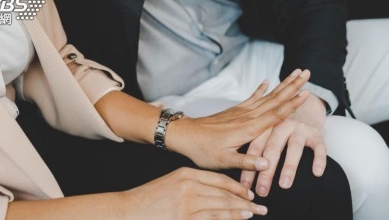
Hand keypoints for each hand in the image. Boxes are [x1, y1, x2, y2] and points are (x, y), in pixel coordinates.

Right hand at [123, 167, 266, 219]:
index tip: (249, 194)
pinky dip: (226, 219)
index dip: (237, 188)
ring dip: (240, 211)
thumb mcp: (171, 182)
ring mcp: (187, 204)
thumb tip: (216, 193)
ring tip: (254, 214)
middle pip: (224, 194)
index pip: (219, 180)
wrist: (127, 210)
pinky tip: (238, 219)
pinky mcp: (184, 218)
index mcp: (186, 174)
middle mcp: (189, 186)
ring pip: (221, 208)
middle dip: (245, 201)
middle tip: (261, 207)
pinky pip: (211, 219)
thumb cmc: (148, 198)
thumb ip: (193, 184)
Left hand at [166, 69, 310, 170]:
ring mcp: (240, 112)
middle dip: (292, 87)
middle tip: (307, 73)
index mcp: (248, 129)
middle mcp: (247, 117)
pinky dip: (260, 89)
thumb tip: (267, 164)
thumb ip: (245, 162)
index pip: (275, 115)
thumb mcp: (223, 161)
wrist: (185, 135)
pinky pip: (251, 98)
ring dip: (282, 85)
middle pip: (275, 100)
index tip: (306, 93)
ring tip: (295, 74)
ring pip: (267, 96)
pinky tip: (267, 81)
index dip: (291, 104)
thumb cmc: (203, 150)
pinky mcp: (234, 111)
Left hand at [240, 92, 326, 196]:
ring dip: (289, 167)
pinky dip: (319, 159)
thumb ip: (251, 144)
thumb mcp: (258, 126)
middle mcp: (281, 124)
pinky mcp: (315, 132)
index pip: (254, 148)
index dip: (249, 167)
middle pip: (273, 149)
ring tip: (285, 185)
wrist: (301, 95)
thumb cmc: (274, 120)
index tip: (245, 186)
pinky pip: (319, 147)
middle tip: (262, 192)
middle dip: (267, 172)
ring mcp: (299, 128)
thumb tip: (255, 166)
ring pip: (294, 148)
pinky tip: (317, 173)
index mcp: (264, 124)